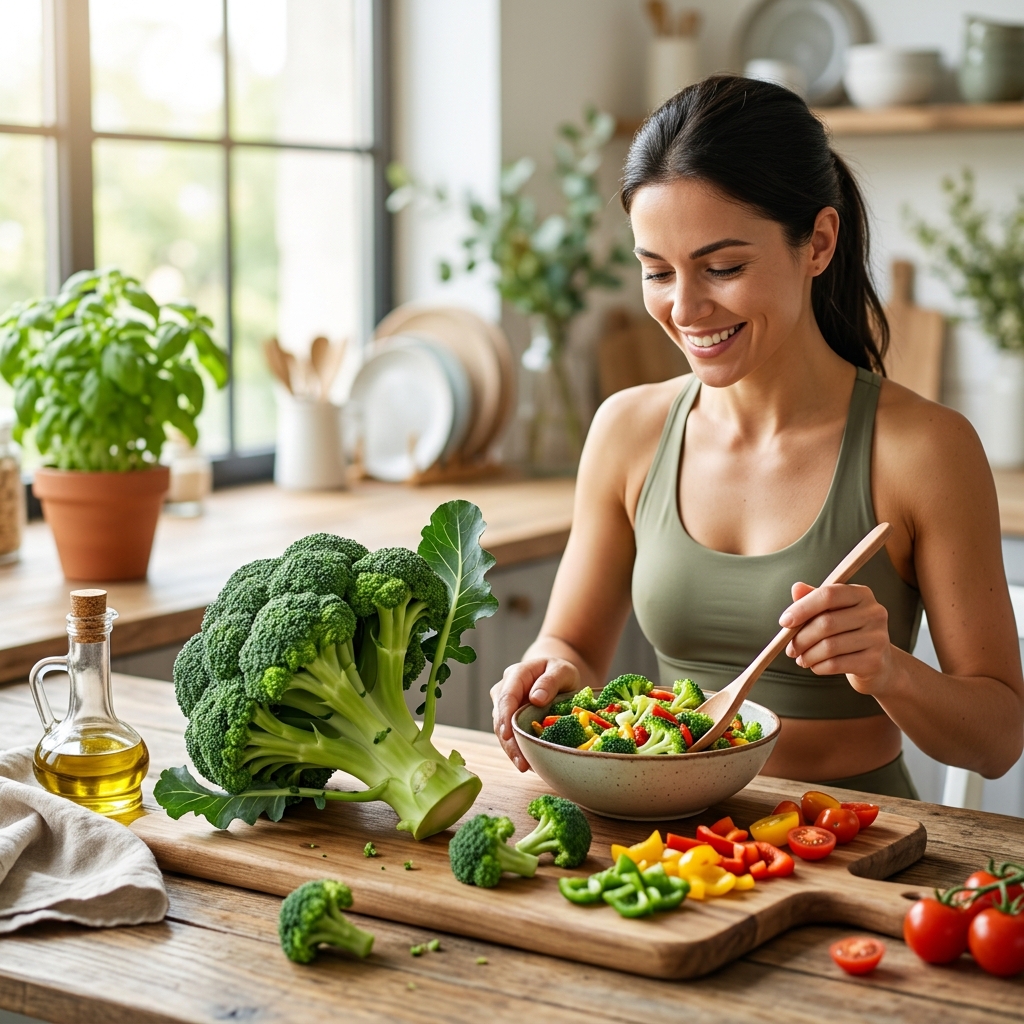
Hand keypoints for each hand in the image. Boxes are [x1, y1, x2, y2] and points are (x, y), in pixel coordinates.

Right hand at [491, 658, 579, 770]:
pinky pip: (511, 736)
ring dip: (512, 749)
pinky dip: (518, 749)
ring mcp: (505, 706)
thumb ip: (550, 681)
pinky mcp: (511, 720)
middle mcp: (505, 690)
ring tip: (524, 766)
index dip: (505, 716)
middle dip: (509, 741)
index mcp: (516, 675)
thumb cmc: (559, 672)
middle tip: (521, 762)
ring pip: (502, 730)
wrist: (555, 675)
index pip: (506, 696)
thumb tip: (536, 698)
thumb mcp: (562, 670)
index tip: (508, 734)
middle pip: (500, 717)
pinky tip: (528, 763)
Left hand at [779, 581, 894, 694]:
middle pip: (826, 623)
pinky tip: (815, 666)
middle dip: (801, 638)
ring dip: (807, 655)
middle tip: (790, 649)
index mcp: (861, 594)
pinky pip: (836, 664)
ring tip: (801, 659)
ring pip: (829, 646)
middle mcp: (874, 612)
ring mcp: (878, 637)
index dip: (802, 608)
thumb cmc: (848, 632)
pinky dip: (819, 666)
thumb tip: (796, 588)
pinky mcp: (874, 661)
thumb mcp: (832, 612)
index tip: (784, 622)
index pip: (828, 594)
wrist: (879, 664)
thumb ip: (814, 599)